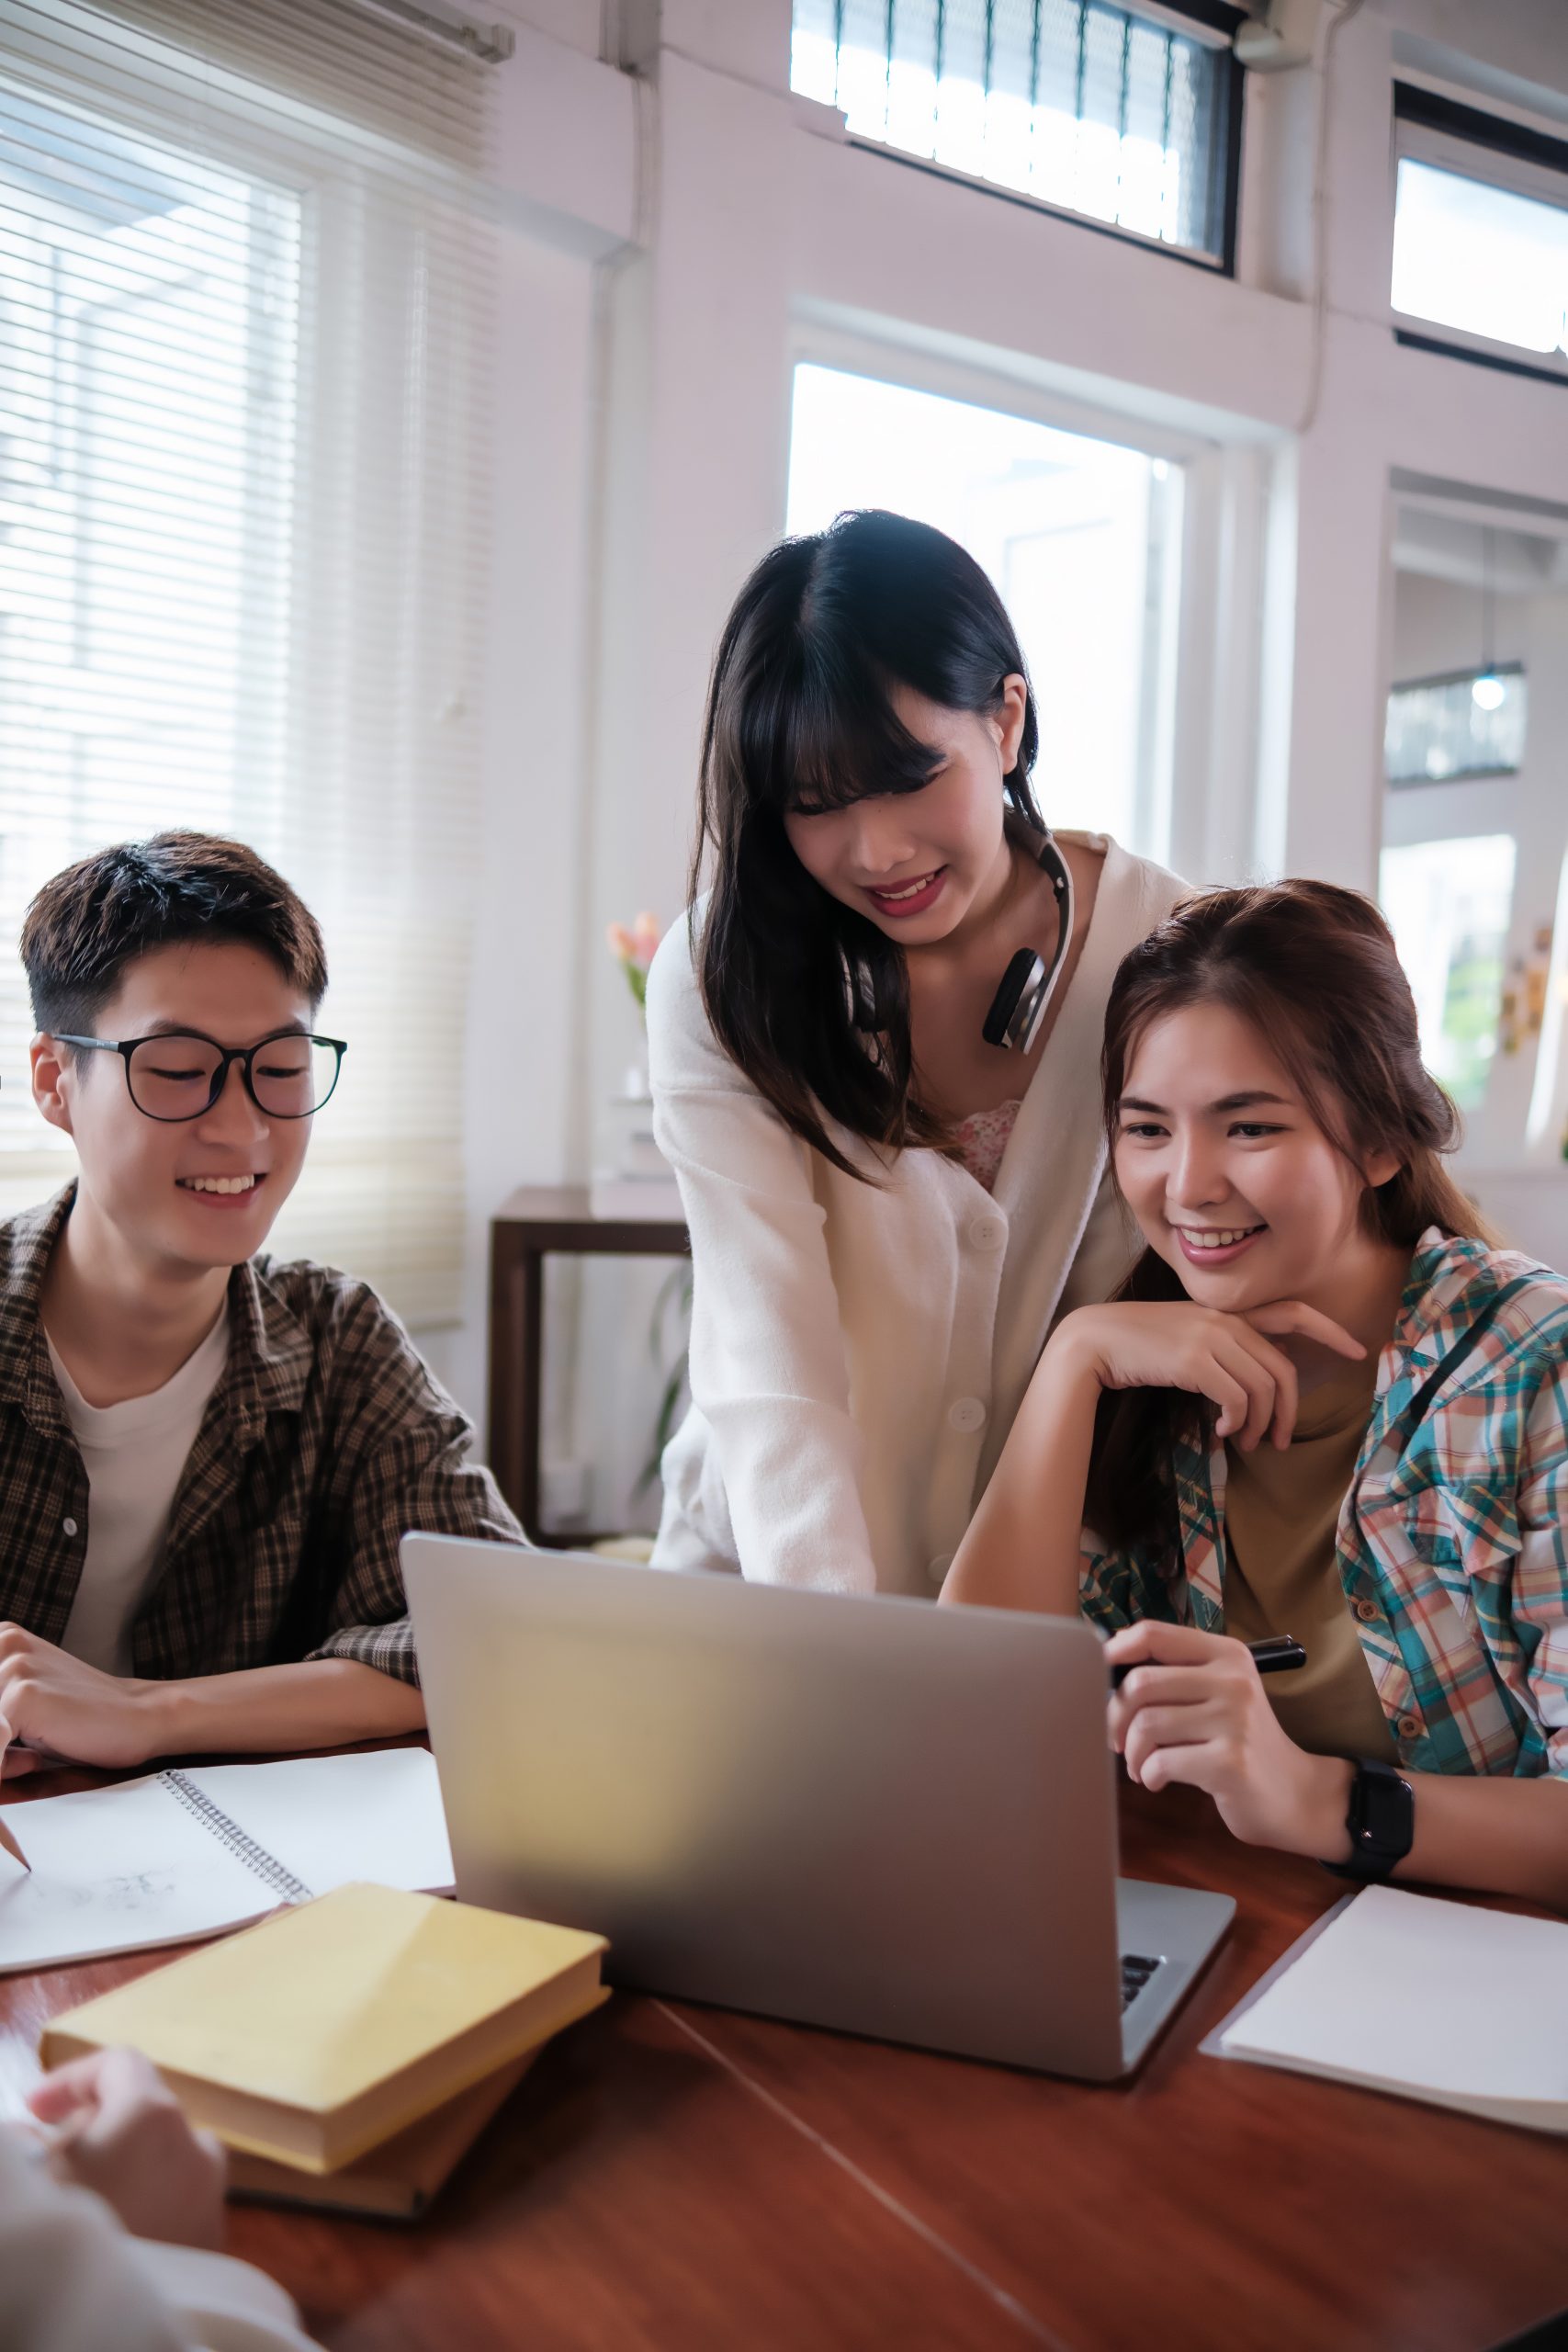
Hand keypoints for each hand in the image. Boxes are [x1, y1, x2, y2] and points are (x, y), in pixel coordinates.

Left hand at [0, 1626, 164, 1777]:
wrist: (138, 1717)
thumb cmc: (79, 1719)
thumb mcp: (19, 1704)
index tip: (8, 1735)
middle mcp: (1, 1642)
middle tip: (18, 1754)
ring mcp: (12, 1666)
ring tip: (26, 1756)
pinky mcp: (22, 1695)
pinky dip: (1, 1767)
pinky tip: (30, 1760)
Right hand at [29, 2047, 225, 2248]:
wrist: (118, 2340)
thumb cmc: (67, 2246)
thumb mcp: (33, 2182)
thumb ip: (27, 2144)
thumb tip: (33, 2135)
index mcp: (153, 2114)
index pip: (118, 2064)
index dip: (71, 2079)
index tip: (34, 2110)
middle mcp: (195, 2142)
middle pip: (143, 2111)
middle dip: (94, 2127)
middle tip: (50, 2160)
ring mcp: (211, 2192)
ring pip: (161, 2159)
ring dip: (121, 2168)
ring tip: (79, 2205)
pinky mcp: (216, 2240)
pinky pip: (176, 2201)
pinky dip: (145, 2202)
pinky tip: (112, 2236)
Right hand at [1052, 1299, 1364, 1450]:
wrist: (1094, 1342)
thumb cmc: (1137, 1347)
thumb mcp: (1188, 1339)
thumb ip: (1226, 1346)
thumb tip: (1264, 1370)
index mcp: (1227, 1313)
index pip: (1292, 1312)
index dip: (1329, 1330)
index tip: (1356, 1350)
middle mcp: (1225, 1320)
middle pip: (1282, 1369)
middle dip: (1288, 1410)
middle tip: (1279, 1441)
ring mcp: (1211, 1337)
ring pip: (1262, 1388)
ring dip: (1258, 1424)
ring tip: (1243, 1442)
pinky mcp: (1195, 1360)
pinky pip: (1236, 1399)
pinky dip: (1234, 1422)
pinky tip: (1219, 1432)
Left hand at [1106, 1620, 1353, 1859]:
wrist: (1295, 1793)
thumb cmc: (1242, 1741)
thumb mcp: (1220, 1694)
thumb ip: (1176, 1676)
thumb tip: (1106, 1668)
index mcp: (1227, 1654)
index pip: (1155, 1634)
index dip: (1115, 1649)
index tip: (1099, 1671)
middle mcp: (1233, 1680)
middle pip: (1141, 1683)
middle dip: (1115, 1716)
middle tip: (1117, 1739)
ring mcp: (1234, 1721)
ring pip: (1146, 1725)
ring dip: (1132, 1752)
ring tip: (1140, 1764)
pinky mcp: (1229, 1762)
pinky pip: (1161, 1762)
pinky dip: (1148, 1775)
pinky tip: (1157, 1780)